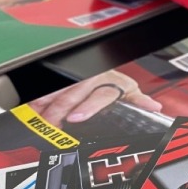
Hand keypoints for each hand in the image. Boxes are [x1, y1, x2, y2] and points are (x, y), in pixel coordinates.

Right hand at [29, 69, 162, 125]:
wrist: (99, 64)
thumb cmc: (113, 83)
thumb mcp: (128, 90)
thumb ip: (139, 101)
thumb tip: (155, 109)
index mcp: (112, 81)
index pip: (101, 93)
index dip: (88, 106)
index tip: (76, 118)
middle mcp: (93, 76)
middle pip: (74, 93)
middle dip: (60, 110)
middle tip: (51, 125)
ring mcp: (75, 75)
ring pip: (57, 88)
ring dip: (46, 103)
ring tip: (39, 118)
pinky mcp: (61, 75)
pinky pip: (45, 86)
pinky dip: (37, 98)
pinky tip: (31, 107)